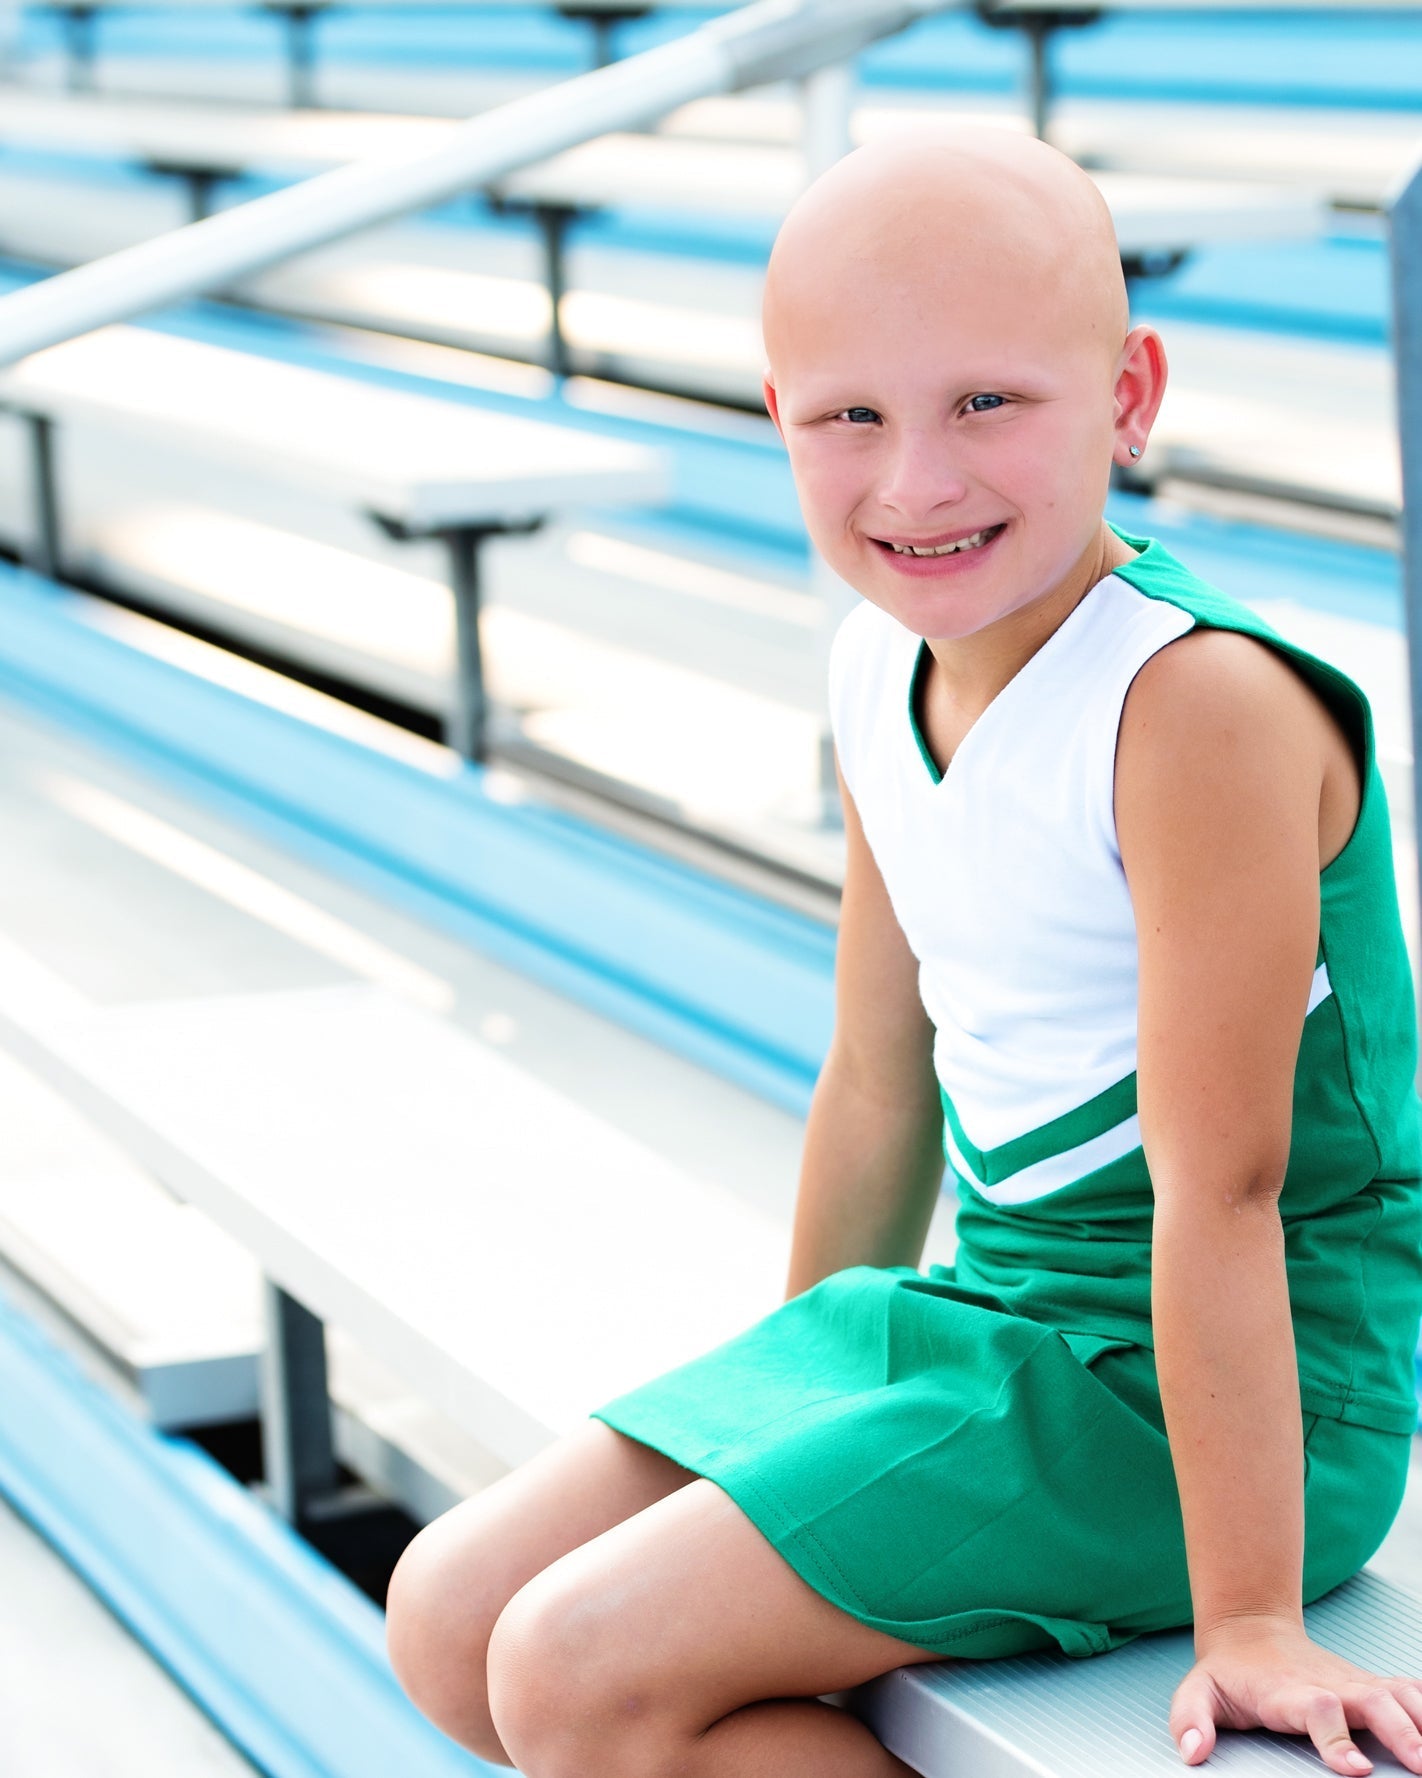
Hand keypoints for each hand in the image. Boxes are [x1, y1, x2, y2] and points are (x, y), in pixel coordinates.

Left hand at [1170, 1618, 1421, 1772]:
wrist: (1250, 1630)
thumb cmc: (1229, 1673)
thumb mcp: (1197, 1690)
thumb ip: (1190, 1719)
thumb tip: (1194, 1754)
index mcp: (1288, 1692)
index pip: (1317, 1710)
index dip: (1337, 1738)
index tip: (1358, 1769)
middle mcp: (1329, 1685)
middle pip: (1373, 1702)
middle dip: (1401, 1733)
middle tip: (1420, 1766)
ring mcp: (1353, 1684)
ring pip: (1399, 1693)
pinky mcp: (1371, 1686)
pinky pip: (1409, 1692)